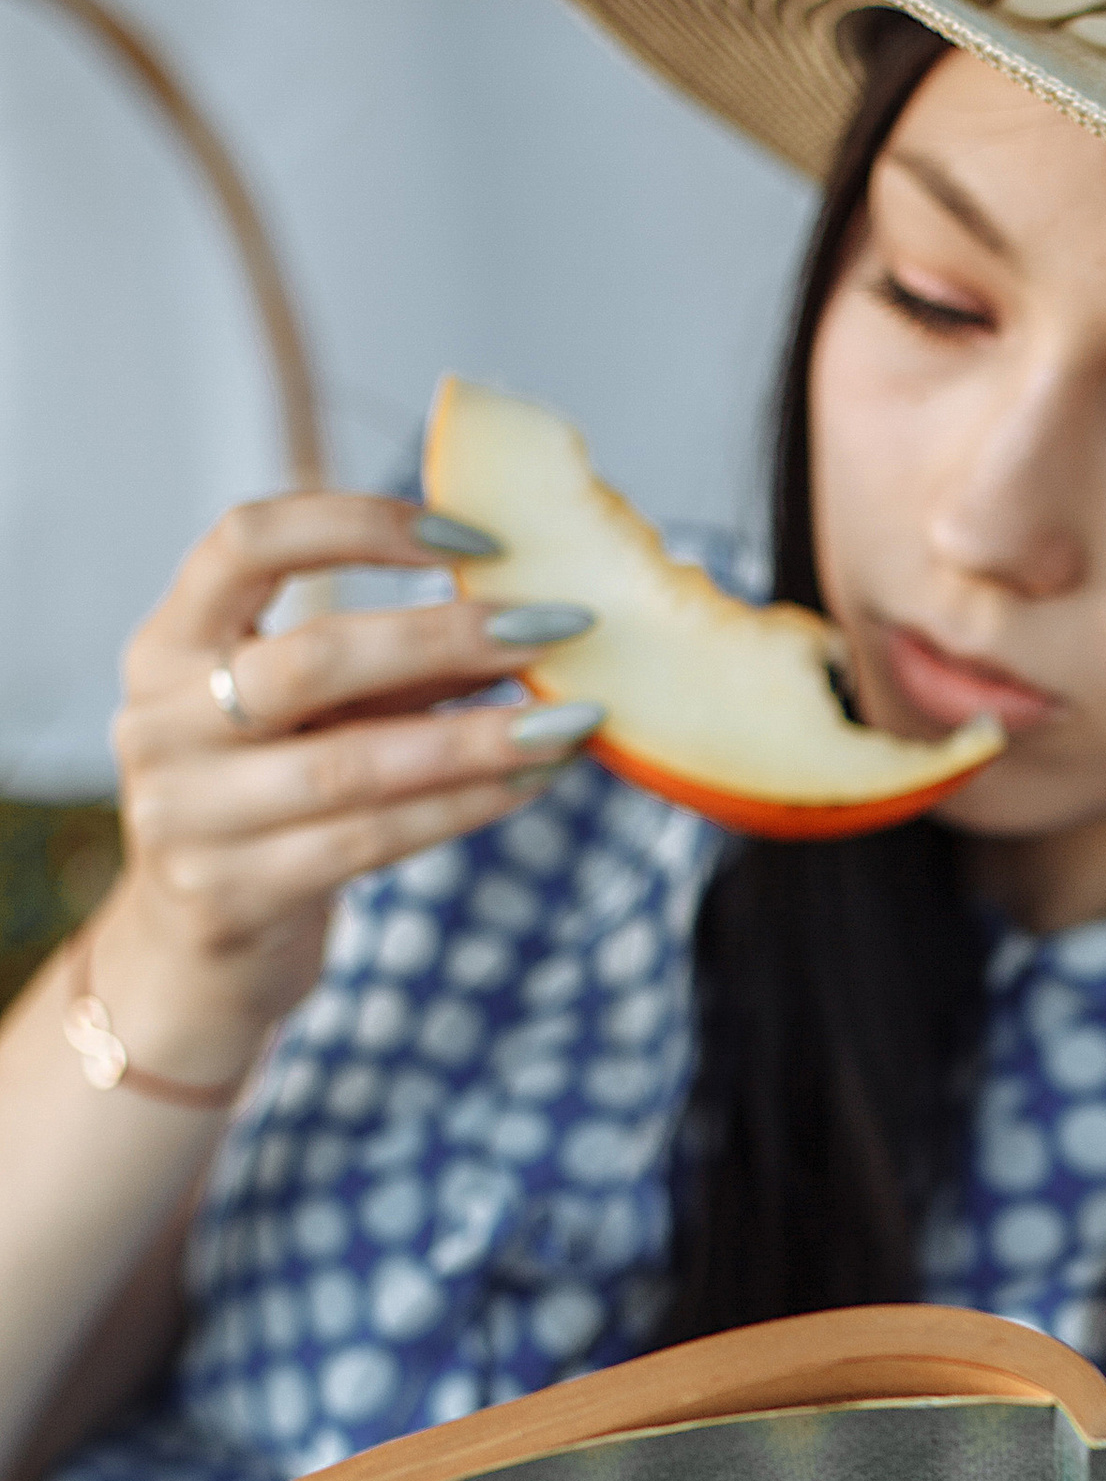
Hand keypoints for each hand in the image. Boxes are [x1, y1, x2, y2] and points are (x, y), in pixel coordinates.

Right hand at [100, 490, 601, 1086]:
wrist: (197, 956)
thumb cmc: (271, 807)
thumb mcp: (311, 720)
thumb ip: (395, 666)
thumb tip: (528, 606)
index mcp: (168, 643)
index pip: (248, 540)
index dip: (359, 524)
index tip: (473, 538)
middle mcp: (160, 720)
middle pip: (314, 658)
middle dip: (447, 636)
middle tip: (556, 626)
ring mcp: (186, 814)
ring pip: (352, 764)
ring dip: (477, 738)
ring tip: (570, 721)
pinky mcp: (229, 897)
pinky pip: (369, 841)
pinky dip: (462, 807)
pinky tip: (532, 783)